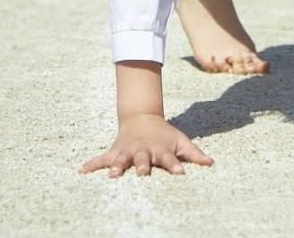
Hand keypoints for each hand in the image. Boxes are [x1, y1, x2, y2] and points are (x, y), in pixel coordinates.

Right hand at [80, 113, 212, 176]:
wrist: (142, 118)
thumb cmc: (164, 135)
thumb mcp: (180, 141)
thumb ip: (194, 153)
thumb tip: (211, 163)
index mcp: (159, 149)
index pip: (169, 158)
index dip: (174, 165)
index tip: (179, 173)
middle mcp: (142, 151)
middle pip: (142, 159)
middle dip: (143, 166)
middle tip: (143, 174)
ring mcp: (127, 151)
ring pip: (121, 159)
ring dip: (117, 167)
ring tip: (113, 175)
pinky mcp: (115, 152)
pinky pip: (101, 159)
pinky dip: (91, 165)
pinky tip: (81, 171)